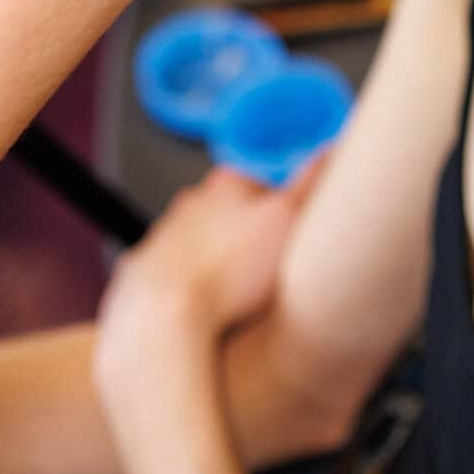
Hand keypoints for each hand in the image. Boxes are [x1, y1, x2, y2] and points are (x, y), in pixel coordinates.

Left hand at [94, 167, 313, 407]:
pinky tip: (209, 311)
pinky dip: (190, 289)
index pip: (265, 186)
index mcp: (225, 185)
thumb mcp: (286, 220)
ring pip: (202, 245)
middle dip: (249, 238)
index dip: (285, 214)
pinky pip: (176, 277)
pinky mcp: (144, 275)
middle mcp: (189, 205)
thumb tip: (329, 151)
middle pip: (230, 214)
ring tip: (240, 299)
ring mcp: (163, 239)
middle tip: (269, 272)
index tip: (293, 238)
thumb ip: (309, 183)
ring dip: (218, 263)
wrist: (164, 321)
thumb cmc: (225, 274)